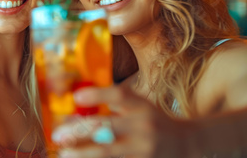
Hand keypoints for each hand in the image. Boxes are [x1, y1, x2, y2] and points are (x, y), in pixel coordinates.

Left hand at [51, 86, 201, 157]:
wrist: (187, 144)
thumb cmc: (153, 122)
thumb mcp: (138, 107)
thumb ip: (111, 105)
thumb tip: (72, 110)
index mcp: (142, 106)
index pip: (120, 96)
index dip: (98, 95)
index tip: (76, 96)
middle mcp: (144, 126)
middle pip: (108, 127)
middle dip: (79, 131)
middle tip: (58, 135)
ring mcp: (144, 149)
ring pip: (108, 152)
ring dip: (83, 153)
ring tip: (64, 153)